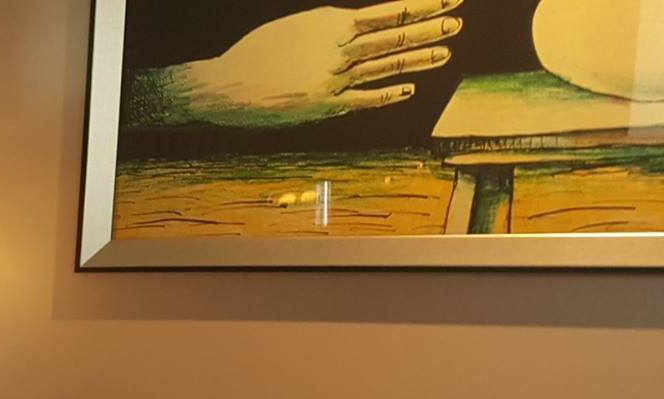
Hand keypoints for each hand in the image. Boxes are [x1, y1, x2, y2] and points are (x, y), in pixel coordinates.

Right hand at [148, 0, 463, 127]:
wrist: (227, 85)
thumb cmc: (255, 53)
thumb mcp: (295, 28)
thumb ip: (327, 28)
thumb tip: (353, 26)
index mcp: (331, 23)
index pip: (388, 12)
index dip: (421, 5)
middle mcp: (339, 48)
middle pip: (394, 37)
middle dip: (429, 28)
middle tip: (457, 21)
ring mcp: (336, 78)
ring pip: (386, 65)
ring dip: (417, 58)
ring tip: (444, 52)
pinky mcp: (326, 104)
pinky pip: (366, 98)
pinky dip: (388, 93)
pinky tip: (409, 89)